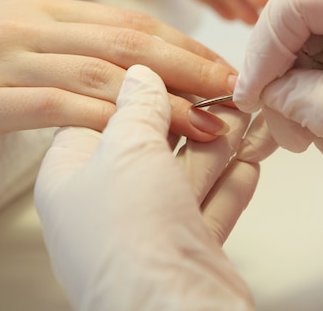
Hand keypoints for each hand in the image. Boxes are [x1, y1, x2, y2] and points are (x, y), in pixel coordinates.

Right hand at [0, 0, 236, 140]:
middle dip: (193, 69)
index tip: (221, 68)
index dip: (184, 46)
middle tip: (235, 91)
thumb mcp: (16, 30)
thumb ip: (68, 40)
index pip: (133, 25)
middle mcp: (41, 30)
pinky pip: (62, 109)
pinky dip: (110, 123)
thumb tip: (121, 62)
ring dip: (164, 103)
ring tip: (208, 124)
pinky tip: (141, 139)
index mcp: (50, 10)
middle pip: (133, 46)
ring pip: (107, 77)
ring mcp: (18, 64)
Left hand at [34, 65, 276, 309]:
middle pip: (151, 145)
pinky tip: (251, 159)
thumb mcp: (127, 149)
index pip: (103, 116)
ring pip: (186, 174)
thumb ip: (137, 106)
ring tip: (247, 116)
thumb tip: (141, 76)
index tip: (176, 71)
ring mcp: (148, 230)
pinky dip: (232, 181)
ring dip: (219, 146)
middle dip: (191, 119)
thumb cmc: (132, 238)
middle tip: (223, 94)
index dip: (141, 90)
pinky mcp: (185, 250)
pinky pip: (211, 205)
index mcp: (70, 178)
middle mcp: (106, 205)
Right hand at [234, 0, 322, 176]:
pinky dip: (319, 107)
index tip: (253, 98)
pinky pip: (319, 67)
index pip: (297, 3)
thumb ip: (319, 106)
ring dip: (302, 106)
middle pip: (292, 30)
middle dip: (283, 88)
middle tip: (294, 138)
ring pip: (300, 54)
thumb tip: (268, 94)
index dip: (264, 50)